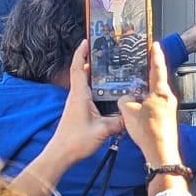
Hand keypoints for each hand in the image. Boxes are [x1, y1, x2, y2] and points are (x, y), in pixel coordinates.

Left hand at [45, 39, 124, 162]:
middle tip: (105, 51)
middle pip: (82, 72)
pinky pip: (88, 93)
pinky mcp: (79, 111)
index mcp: (80, 95)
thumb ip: (120, 120)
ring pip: (85, 83)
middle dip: (91, 60)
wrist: (61, 155)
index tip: (87, 41)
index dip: (81, 54)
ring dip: (94, 74)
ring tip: (110, 67)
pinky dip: (96, 87)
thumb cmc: (76, 141)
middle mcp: (77, 96)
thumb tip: (134, 113)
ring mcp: (77, 104)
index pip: (79, 69)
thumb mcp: (102, 130)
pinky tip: (108, 90)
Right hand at [119, 43, 180, 166]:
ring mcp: (169, 107)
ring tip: (136, 85)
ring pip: (155, 93)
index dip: (155, 55)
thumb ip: (125, 99)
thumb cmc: (149, 132)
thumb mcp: (128, 112)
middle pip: (157, 80)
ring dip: (146, 88)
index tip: (155, 45)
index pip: (158, 68)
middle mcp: (168, 97)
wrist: (161, 152)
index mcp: (161, 91)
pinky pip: (155, 103)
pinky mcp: (166, 116)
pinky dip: (146, 100)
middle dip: (149, 72)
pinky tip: (138, 105)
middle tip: (143, 62)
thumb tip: (125, 98)